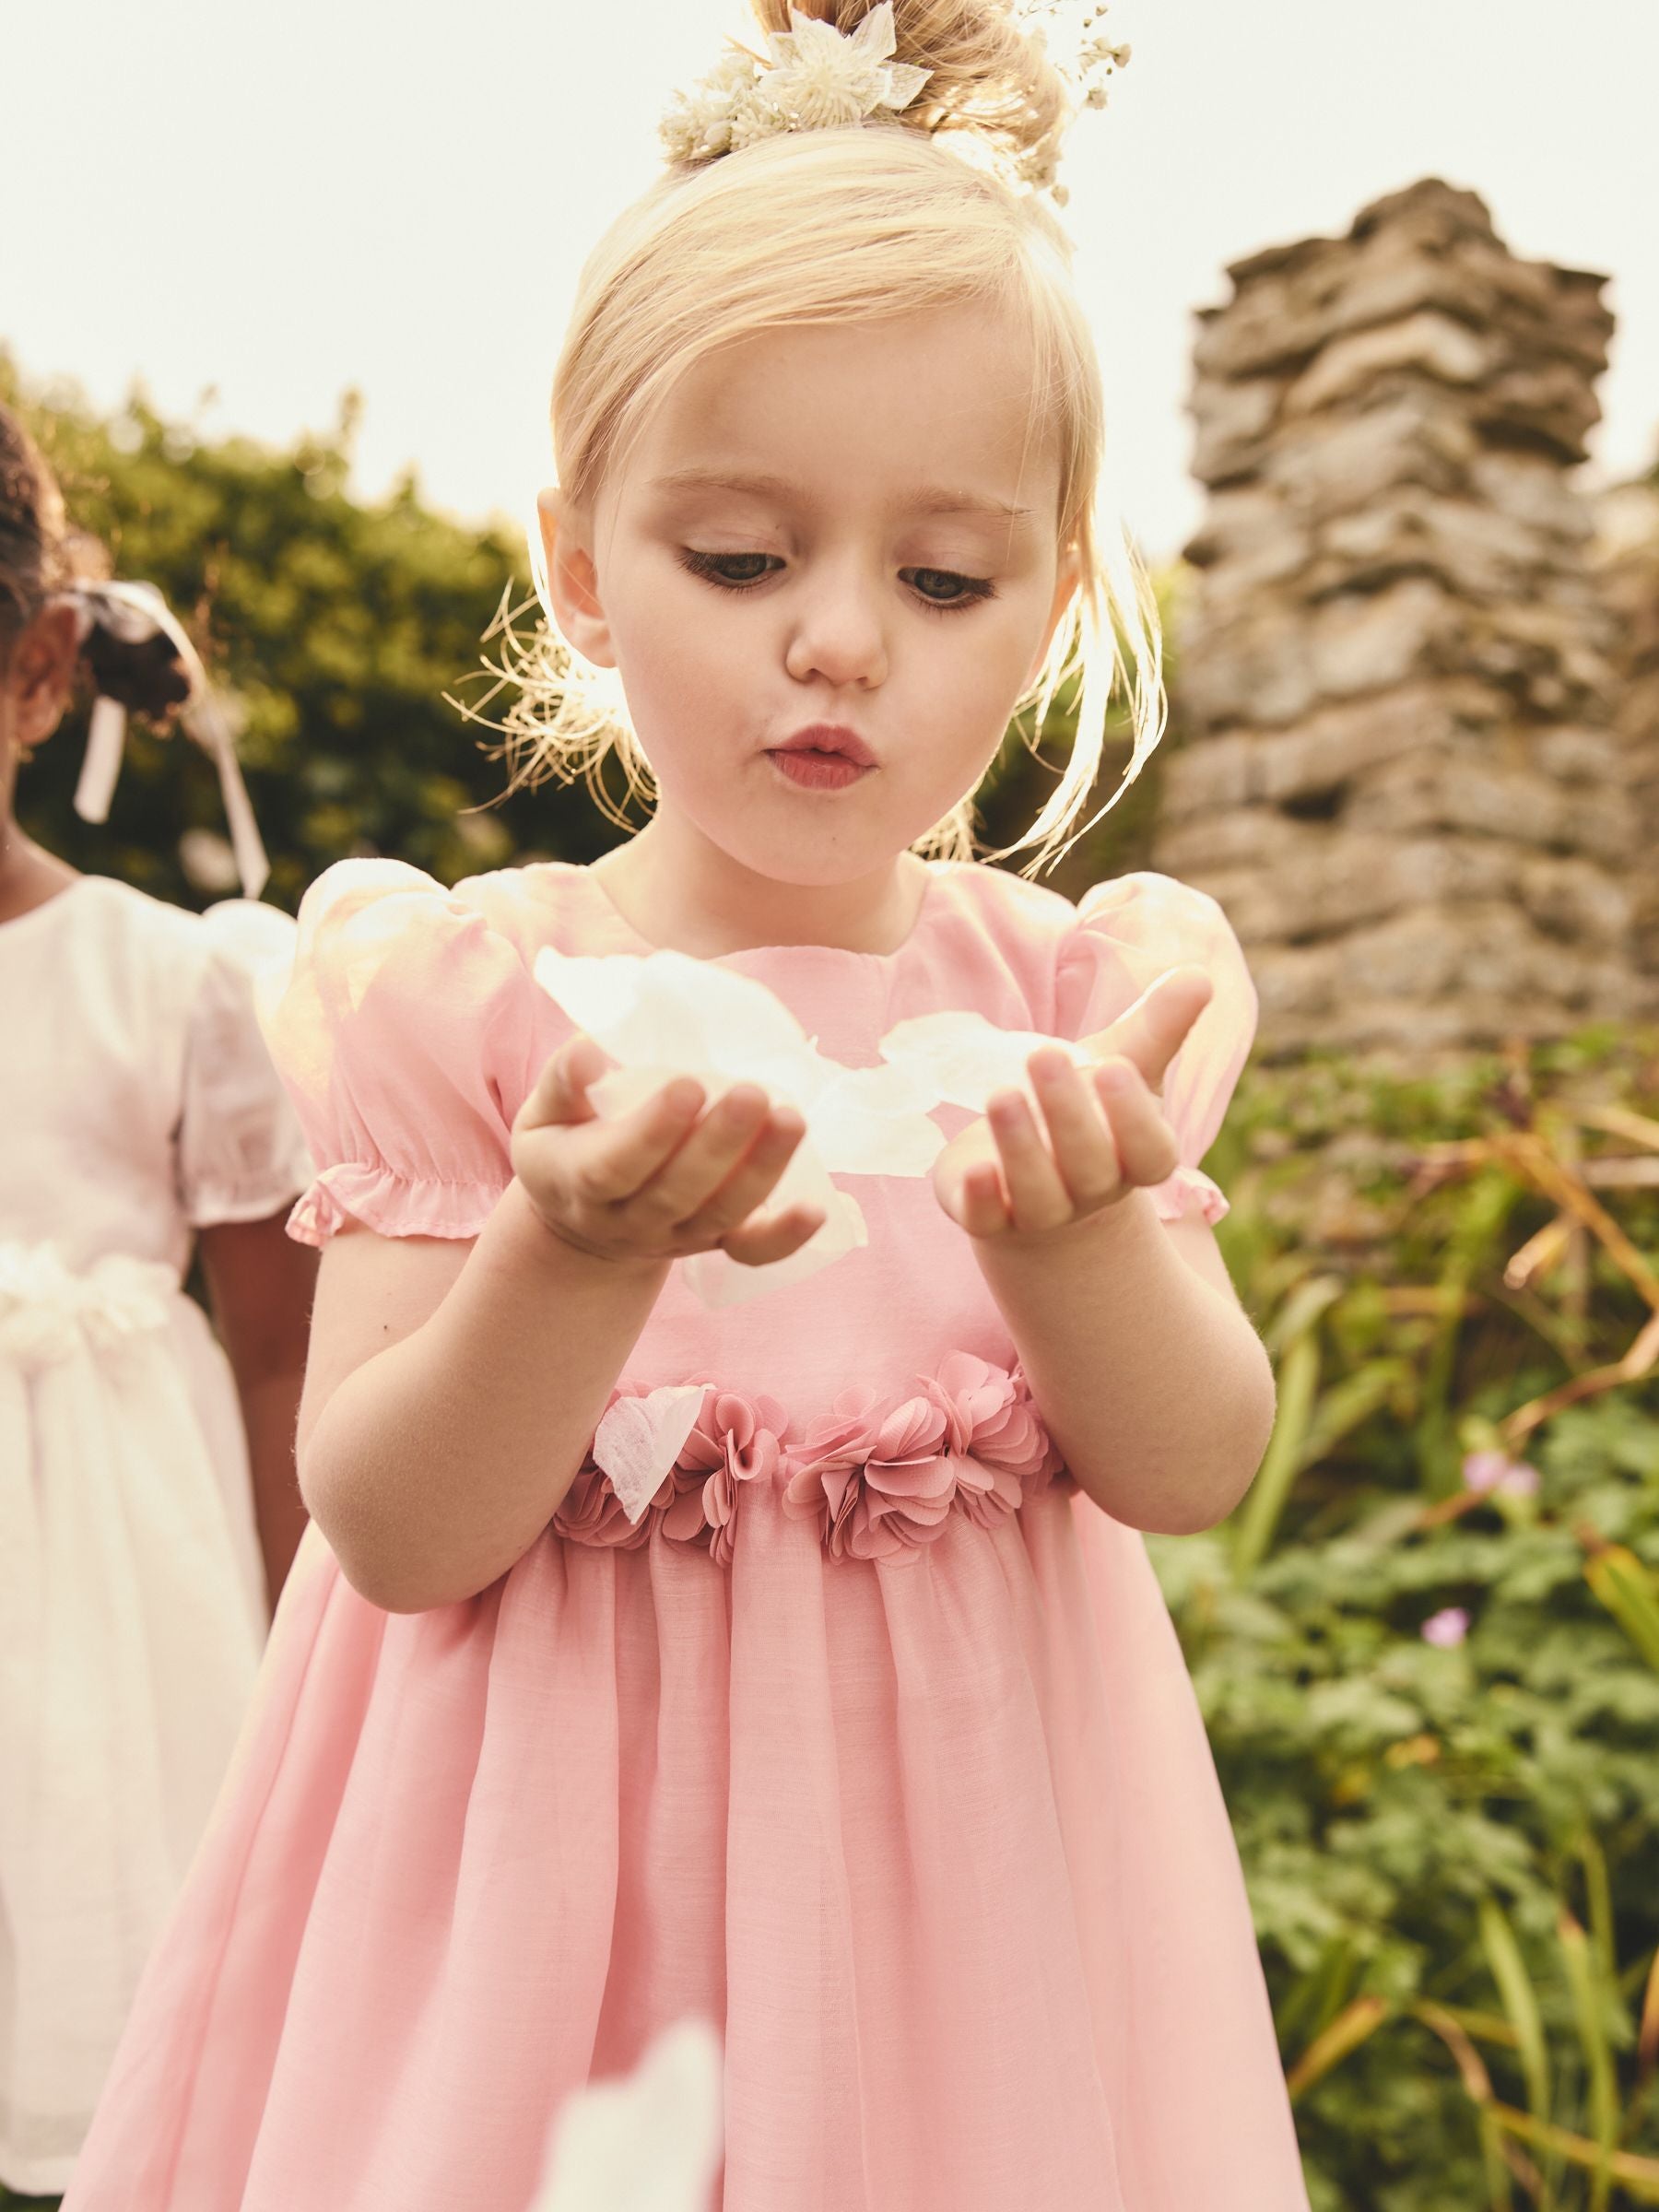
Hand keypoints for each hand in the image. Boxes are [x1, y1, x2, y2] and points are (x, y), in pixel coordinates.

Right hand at [510, 1034, 825, 1269]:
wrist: (582, 1227)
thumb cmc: (564, 1149)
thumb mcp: (542, 1117)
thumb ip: (563, 1083)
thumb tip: (587, 1051)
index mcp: (580, 1184)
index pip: (615, 1167)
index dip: (652, 1131)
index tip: (688, 1085)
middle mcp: (630, 1220)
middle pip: (678, 1192)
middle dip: (719, 1144)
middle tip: (753, 1093)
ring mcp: (676, 1237)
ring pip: (723, 1214)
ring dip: (762, 1170)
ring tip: (791, 1119)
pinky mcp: (714, 1243)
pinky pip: (752, 1252)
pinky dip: (786, 1236)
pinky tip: (815, 1208)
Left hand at [931, 967, 1212, 1242]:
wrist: (1031, 1185)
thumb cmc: (1088, 1115)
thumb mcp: (1121, 1067)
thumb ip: (1158, 1028)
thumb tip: (1198, 975)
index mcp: (1134, 1158)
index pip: (1149, 1153)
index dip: (1133, 1117)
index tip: (1113, 1067)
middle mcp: (1092, 1192)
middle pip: (1090, 1166)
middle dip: (1068, 1112)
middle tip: (1044, 1054)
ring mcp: (1040, 1213)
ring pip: (1039, 1193)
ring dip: (1021, 1147)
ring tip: (1002, 1094)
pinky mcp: (989, 1218)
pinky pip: (988, 1220)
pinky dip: (982, 1199)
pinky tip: (972, 1169)